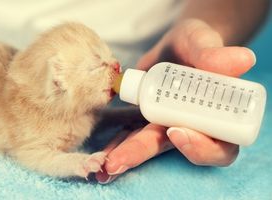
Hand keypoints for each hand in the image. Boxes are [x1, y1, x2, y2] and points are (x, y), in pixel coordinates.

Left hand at [96, 19, 255, 183]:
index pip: (218, 147)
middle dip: (145, 155)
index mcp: (215, 118)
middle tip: (119, 162)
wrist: (177, 45)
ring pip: (147, 146)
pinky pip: (130, 134)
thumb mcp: (203, 44)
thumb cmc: (196, 45)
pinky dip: (115, 143)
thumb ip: (214, 53)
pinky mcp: (144, 119)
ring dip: (124, 156)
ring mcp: (164, 125)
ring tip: (102, 165)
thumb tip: (242, 60)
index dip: (201, 148)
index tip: (178, 131)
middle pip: (173, 149)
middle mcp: (190, 126)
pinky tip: (99, 153)